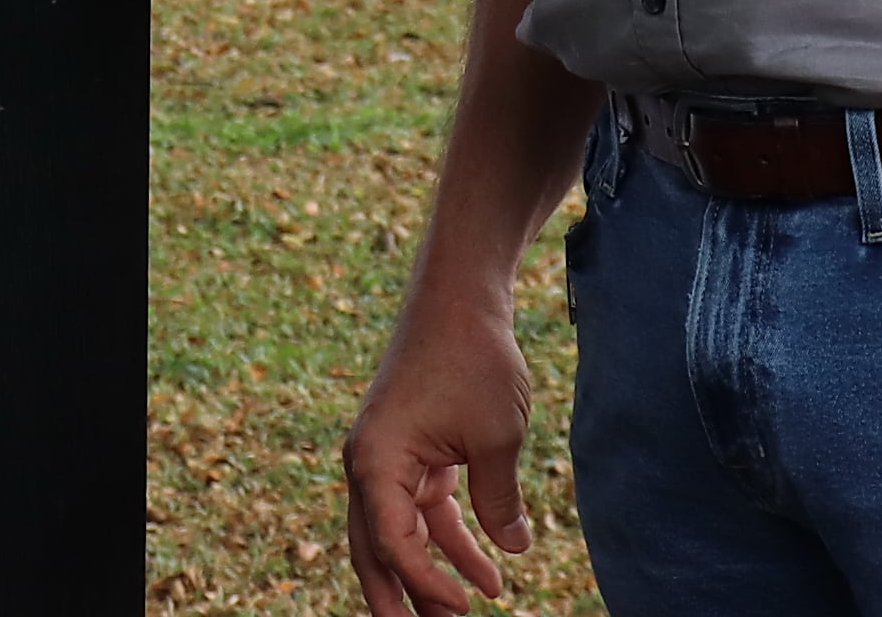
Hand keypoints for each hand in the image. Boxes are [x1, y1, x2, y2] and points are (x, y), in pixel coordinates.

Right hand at [345, 299, 537, 613]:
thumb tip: (512, 549)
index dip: (426, 585)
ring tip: (471, 614)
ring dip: (433, 574)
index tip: (467, 610)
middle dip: (400, 599)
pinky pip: (424, 509)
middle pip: (375, 549)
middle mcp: (369, 463)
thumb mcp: (495, 437)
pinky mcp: (410, 448)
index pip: (392, 544)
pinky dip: (452, 539)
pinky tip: (492, 568)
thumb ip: (498, 500)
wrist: (461, 297)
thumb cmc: (472, 359)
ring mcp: (387, 456)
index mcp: (375, 460)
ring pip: (401, 534)